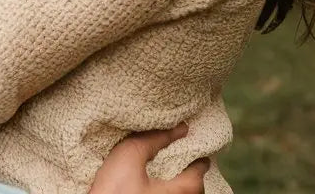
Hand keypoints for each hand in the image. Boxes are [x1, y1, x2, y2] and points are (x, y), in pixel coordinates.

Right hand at [89, 125, 208, 193]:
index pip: (197, 178)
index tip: (202, 155)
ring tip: (175, 175)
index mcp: (173, 193)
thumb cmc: (112, 189)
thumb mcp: (130, 155)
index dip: (201, 163)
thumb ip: (155, 139)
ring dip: (182, 189)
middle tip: (190, 164)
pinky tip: (158, 188)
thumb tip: (181, 128)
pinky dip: (170, 193)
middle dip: (194, 180)